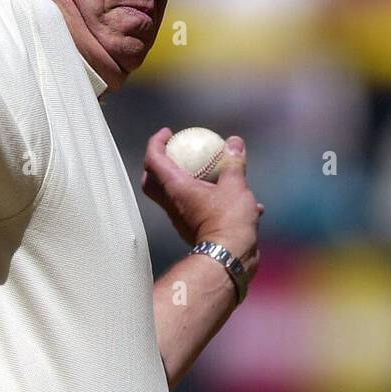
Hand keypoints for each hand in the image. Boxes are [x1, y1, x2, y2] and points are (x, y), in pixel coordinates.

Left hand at [142, 129, 262, 280]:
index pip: (153, 160)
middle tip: (175, 152)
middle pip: (152, 182)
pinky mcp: (194, 230)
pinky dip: (210, 200)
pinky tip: (238, 199)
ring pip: (174, 197)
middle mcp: (173, 205)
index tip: (168, 133)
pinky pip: (197, 209)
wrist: (229, 258)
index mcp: (176, 188)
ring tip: (208, 172)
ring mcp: (181, 219)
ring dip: (184, 182)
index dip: (156, 142)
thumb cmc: (229, 220)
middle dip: (157, 165)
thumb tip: (234, 142)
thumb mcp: (235, 185)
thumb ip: (233, 162)